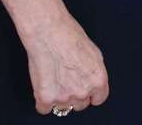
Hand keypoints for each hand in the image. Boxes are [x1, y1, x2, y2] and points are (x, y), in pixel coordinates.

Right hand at [0, 0, 108, 114]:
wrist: (48, 33)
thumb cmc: (70, 37)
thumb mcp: (94, 53)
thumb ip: (94, 73)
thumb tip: (92, 81)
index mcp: (98, 80)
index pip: (99, 99)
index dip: (91, 94)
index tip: (86, 90)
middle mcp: (83, 91)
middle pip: (81, 105)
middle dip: (75, 95)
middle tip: (66, 80)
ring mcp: (64, 97)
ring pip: (62, 108)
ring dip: (58, 98)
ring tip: (54, 78)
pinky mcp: (46, 98)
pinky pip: (44, 109)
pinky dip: (42, 100)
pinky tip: (44, 85)